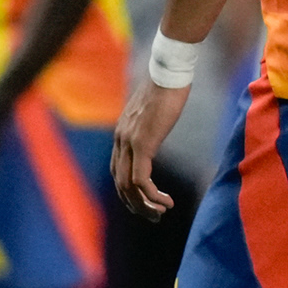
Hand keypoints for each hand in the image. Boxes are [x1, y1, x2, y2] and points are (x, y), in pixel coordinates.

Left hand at [111, 76, 189, 220]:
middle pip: (120, 183)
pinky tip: (165, 201)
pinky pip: (141, 179)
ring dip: (144, 204)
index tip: (148, 201)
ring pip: (129, 186)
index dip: (130, 191)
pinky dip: (152, 195)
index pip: (117, 171)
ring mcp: (130, 142)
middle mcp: (121, 139)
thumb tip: (157, 124)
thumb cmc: (167, 86)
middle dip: (136, 204)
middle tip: (154, 216)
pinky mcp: (143, 143)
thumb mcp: (154, 110)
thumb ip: (150, 122)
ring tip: (161, 212)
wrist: (169, 71)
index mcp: (122, 133)